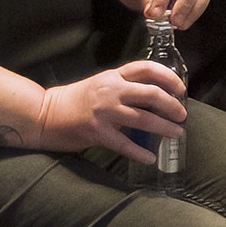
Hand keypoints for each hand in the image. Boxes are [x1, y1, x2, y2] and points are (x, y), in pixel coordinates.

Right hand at [37, 63, 187, 163]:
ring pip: (142, 118)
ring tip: (176, 133)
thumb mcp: (101, 85)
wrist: (43, 114)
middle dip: (171, 105)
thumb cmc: (74, 100)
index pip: (145, 68)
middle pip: (150, 94)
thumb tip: (155, 99)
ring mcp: (104, 112)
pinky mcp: (96, 132)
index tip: (181, 88)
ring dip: (164, 127)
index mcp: (113, 76)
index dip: (168, 76)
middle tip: (182, 115)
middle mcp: (110, 90)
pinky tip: (150, 158)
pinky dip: (139, 152)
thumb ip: (124, 89)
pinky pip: (124, 144)